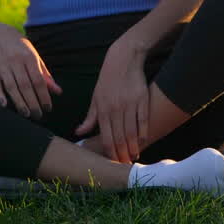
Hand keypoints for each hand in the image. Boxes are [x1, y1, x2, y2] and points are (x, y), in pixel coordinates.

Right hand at [0, 23, 61, 118]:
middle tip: (38, 116)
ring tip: (26, 114)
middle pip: (25, 85)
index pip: (38, 80)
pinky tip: (4, 105)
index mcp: (29, 57)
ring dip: (19, 102)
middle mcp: (16, 61)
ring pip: (11, 86)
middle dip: (33, 102)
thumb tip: (58, 92)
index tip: (48, 108)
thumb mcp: (35, 57)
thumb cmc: (21, 49)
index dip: (44, 95)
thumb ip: (46, 75)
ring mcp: (3, 65)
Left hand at [75, 39, 148, 163]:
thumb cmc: (107, 80)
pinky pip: (143, 120)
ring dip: (133, 146)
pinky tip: (143, 141)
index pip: (106, 137)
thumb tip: (79, 132)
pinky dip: (144, 132)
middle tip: (125, 165)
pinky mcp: (142, 99)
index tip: (114, 162)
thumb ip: (90, 118)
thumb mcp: (96, 97)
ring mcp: (129, 104)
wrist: (123, 59)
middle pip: (119, 137)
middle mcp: (115, 109)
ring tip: (134, 156)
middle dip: (122, 153)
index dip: (110, 152)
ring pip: (132, 131)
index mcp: (102, 109)